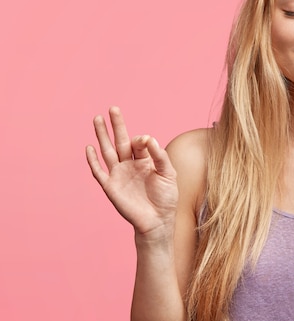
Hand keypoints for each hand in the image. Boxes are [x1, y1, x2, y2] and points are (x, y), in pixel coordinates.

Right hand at [86, 106, 178, 237]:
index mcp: (145, 161)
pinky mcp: (110, 186)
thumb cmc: (166, 198)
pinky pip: (99, 171)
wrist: (158, 221)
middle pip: (120, 141)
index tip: (146, 141)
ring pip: (108, 151)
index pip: (138, 143)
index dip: (141, 139)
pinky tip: (90, 147)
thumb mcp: (168, 173)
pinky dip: (93, 160)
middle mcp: (130, 165)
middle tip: (112, 108)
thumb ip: (160, 155)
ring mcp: (119, 174)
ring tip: (97, 119)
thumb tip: (149, 138)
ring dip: (102, 135)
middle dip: (116, 125)